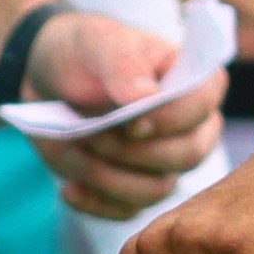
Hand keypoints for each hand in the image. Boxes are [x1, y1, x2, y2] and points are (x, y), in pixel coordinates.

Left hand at [15, 10, 216, 216]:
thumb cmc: (85, 52)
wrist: (48, 81)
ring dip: (109, 175)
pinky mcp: (134, 188)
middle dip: (134, 150)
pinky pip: (126, 211)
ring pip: (157, 190)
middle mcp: (189, 127)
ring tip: (76, 149)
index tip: (132, 121)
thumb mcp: (99, 43)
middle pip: (188, 155)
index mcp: (192, 82)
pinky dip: (95, 202)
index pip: (206, 104)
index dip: (173, 118)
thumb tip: (148, 97)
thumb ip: (124, 64)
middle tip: (93, 131)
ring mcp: (163, 162)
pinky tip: (69, 188)